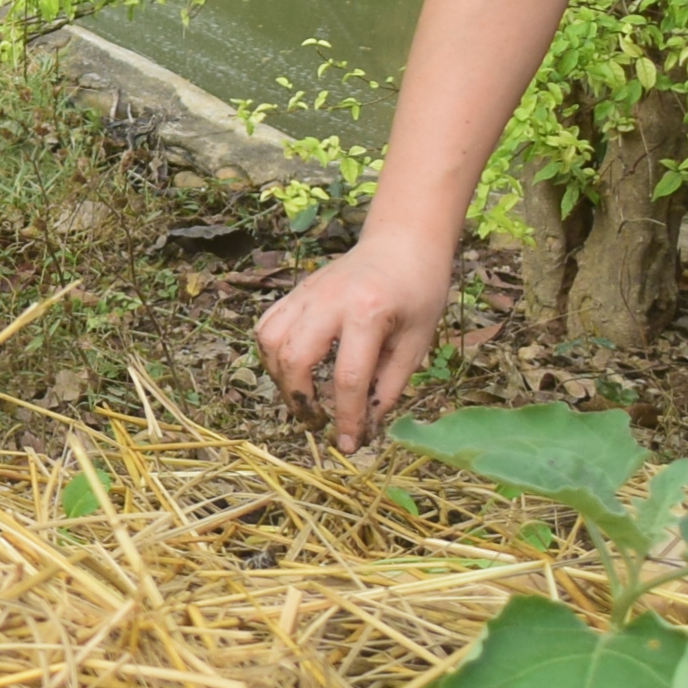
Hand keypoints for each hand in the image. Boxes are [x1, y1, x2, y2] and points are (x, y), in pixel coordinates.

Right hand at [256, 236, 453, 451]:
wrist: (402, 243)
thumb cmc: (419, 292)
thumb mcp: (417, 342)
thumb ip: (389, 385)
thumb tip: (366, 425)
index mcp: (369, 312)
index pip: (349, 377)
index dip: (348, 417)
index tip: (350, 444)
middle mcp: (330, 300)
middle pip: (296, 358)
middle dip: (301, 400)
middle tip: (318, 421)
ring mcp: (307, 292)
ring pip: (271, 341)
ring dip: (281, 378)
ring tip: (302, 397)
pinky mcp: (296, 291)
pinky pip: (267, 325)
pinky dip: (271, 354)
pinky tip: (290, 369)